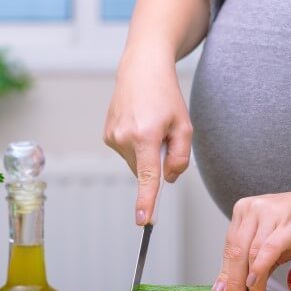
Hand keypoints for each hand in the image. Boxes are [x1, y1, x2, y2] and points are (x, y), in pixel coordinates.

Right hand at [103, 50, 192, 224]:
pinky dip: (136, 145)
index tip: (143, 221)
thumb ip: (180, 157)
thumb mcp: (184, 125)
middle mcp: (124, 138)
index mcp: (146, 136)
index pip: (148, 177)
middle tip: (163, 133)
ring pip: (135, 162)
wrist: (142, 70)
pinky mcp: (106, 134)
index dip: (147, 201)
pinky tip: (139, 124)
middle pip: (145, 170)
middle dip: (157, 161)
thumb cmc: (166, 96)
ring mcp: (112, 136)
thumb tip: (167, 180)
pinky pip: (126, 152)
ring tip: (150, 124)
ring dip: (145, 153)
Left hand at [212, 183, 290, 290]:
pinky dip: (260, 268)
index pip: (229, 246)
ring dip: (249, 282)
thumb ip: (254, 260)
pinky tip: (255, 284)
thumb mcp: (272, 240)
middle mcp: (254, 208)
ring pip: (251, 253)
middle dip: (234, 281)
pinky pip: (269, 248)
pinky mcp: (290, 223)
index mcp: (244, 210)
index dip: (226, 273)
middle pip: (236, 250)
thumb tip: (234, 287)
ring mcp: (271, 214)